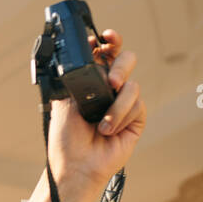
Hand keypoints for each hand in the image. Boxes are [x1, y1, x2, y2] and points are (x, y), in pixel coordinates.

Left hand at [48, 28, 145, 200]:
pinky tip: (109, 131)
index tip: (107, 37)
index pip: (104, 52)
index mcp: (90, 81)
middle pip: (126, 60)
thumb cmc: (66, 138)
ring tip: (101, 124)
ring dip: (116, 106)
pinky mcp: (136, 118)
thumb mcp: (65, 101)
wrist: (77, 164)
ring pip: (132, 86)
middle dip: (121, 67)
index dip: (109, 41)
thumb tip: (89, 52)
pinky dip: (122, 118)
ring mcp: (123, 103)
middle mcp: (109, 89)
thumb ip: (78, 75)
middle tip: (111, 82)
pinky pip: (138, 106)